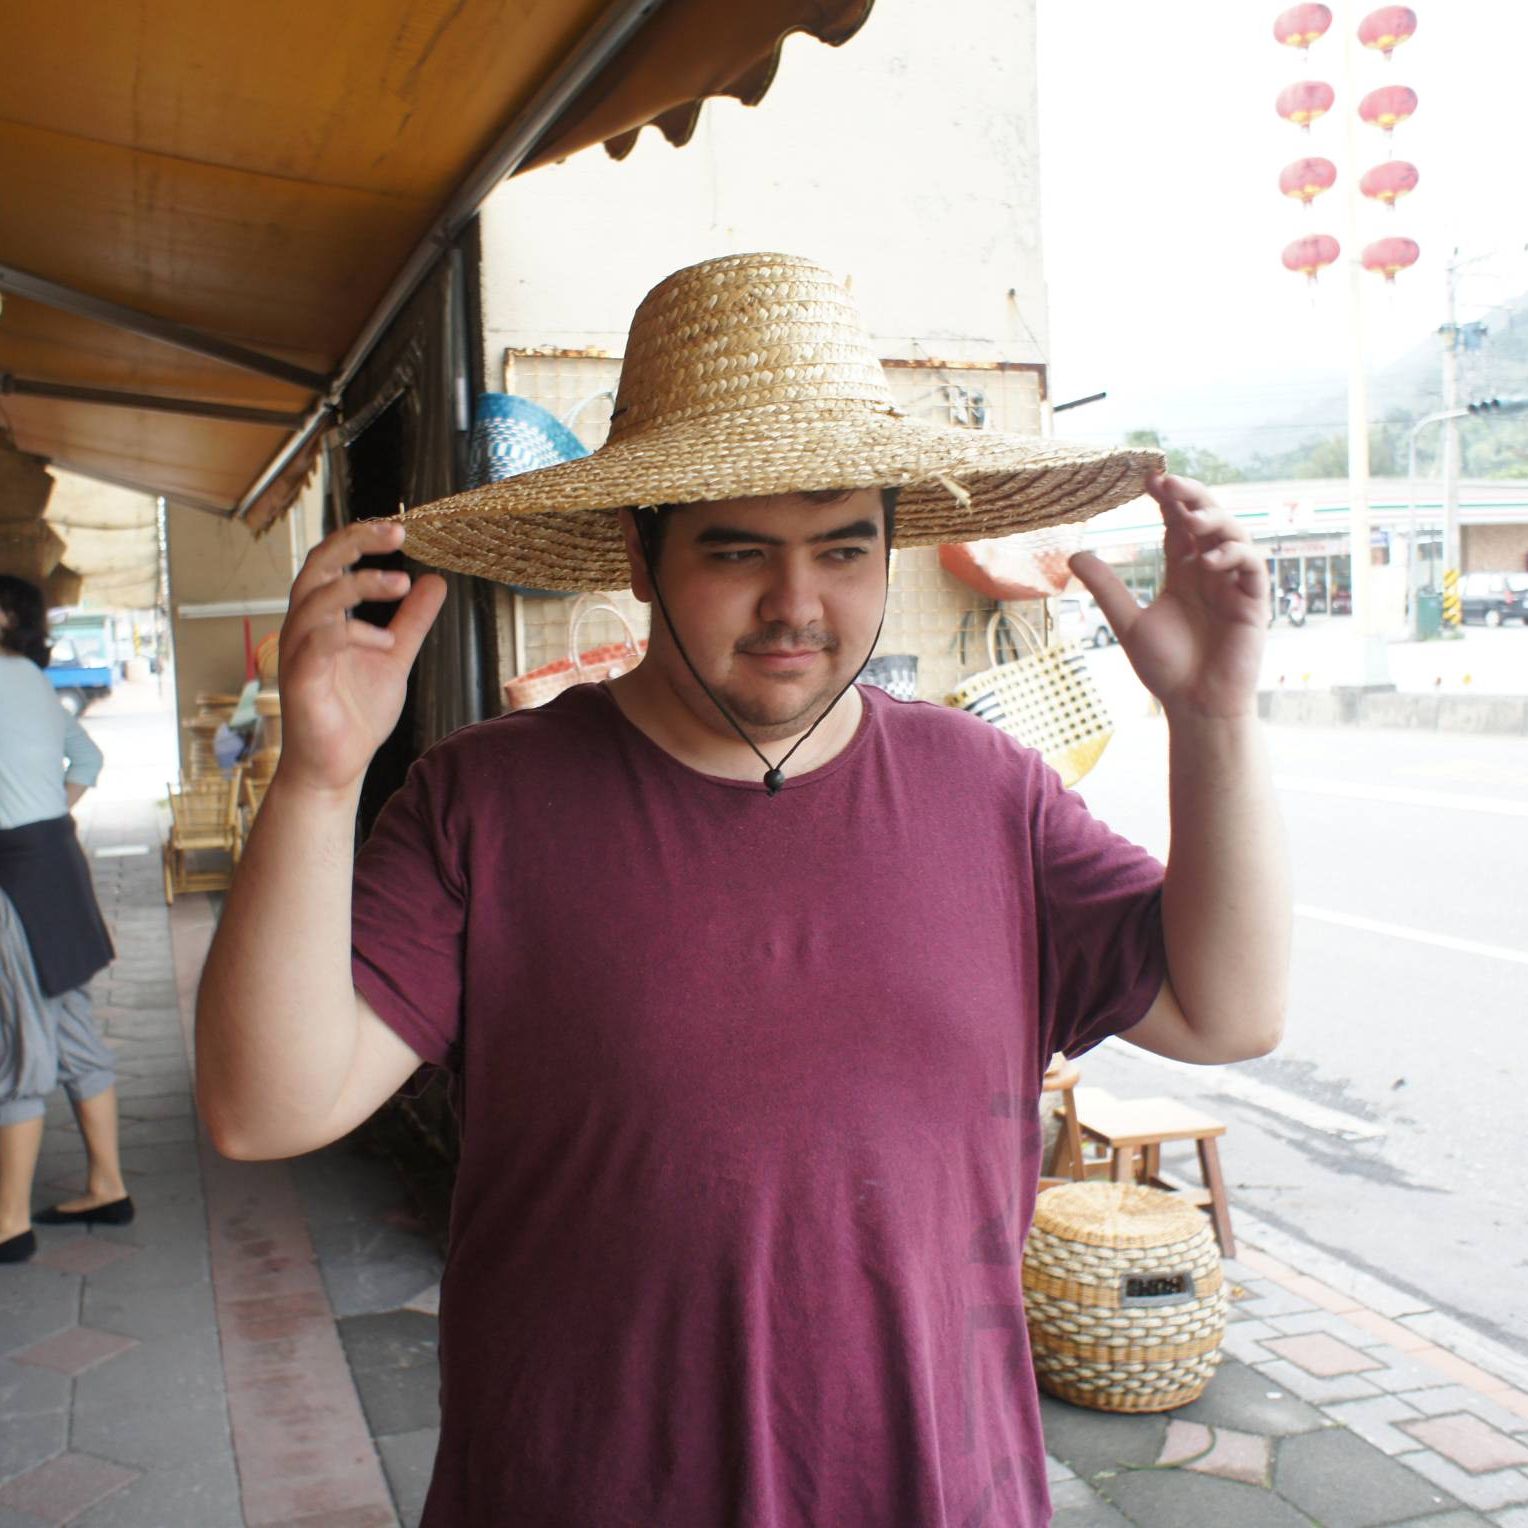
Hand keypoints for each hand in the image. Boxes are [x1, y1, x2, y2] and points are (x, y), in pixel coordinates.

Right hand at [276, 520, 446, 795]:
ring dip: (360, 585)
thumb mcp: (395, 657)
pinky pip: (320, 642)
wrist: (336, 767)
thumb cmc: (356, 714)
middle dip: (354, 542)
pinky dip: (354, 634)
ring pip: (316, 598)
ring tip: (401, 585)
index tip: (398, 529)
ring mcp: (298, 652)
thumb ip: (412, 621)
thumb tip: (435, 582)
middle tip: (397, 534)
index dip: (359, 538)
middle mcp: (304, 627)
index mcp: (323, 617)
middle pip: (317, 564)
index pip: (331, 560)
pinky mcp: (300, 679)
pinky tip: (385, 642)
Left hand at [1068, 474, 1266, 720]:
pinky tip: (1209, 559)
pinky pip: (1251, 566)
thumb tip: (1074, 554)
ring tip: (1189, 516)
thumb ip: (1107, 589)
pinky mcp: (1254, 601)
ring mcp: (1234, 584)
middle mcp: (1210, 571)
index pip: (1177, 525)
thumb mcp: (1129, 622)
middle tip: (1167, 481)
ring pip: (1234, 534)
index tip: (1146, 479)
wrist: (1194, 706)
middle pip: (1207, 520)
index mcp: (1183, 572)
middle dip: (1191, 496)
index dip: (1167, 501)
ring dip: (1213, 519)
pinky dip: (1234, 555)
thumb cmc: (1166, 669)